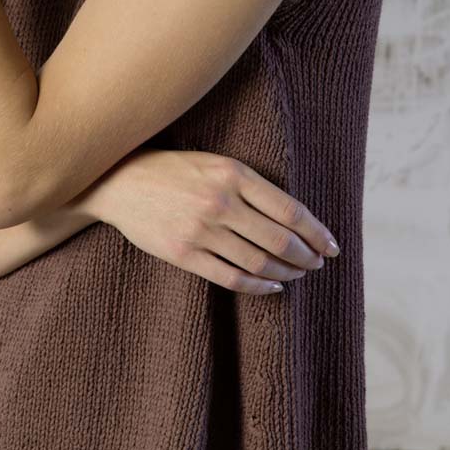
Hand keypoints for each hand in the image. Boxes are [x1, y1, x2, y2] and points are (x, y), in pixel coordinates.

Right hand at [88, 147, 335, 295]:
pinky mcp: (184, 253)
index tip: (331, 245)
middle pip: (280, 240)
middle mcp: (220, 202)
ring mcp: (201, 230)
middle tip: (318, 263)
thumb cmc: (172, 170)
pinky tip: (271, 286)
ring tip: (297, 274)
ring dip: (287, 273)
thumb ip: (249, 185)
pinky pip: (232, 278)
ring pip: (259, 262)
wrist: (118, 181)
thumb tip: (293, 218)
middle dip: (307, 257)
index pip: (290, 211)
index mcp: (232, 173)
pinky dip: (259, 286)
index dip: (317, 232)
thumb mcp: (214, 163)